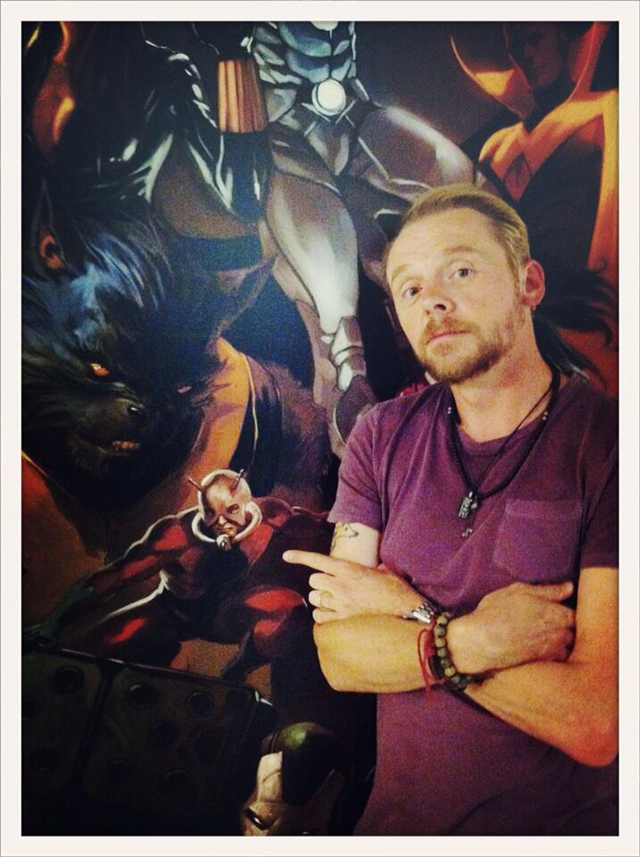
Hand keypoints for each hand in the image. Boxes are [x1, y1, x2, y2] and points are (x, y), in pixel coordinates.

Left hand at [282, 551, 422, 623]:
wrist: (407, 612)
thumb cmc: (398, 591)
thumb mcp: (385, 571)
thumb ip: (371, 567)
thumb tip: (373, 567)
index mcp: (349, 569)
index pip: (317, 560)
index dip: (300, 557)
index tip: (286, 555)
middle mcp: (341, 585)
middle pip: (313, 581)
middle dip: (320, 583)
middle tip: (333, 587)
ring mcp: (340, 604)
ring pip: (315, 599)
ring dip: (321, 600)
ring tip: (335, 602)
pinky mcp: (343, 621)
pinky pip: (320, 618)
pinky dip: (323, 616)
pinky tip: (333, 615)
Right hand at [447, 580, 574, 674]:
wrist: (479, 641)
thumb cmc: (495, 612)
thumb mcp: (519, 591)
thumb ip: (548, 590)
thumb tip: (569, 588)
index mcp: (555, 612)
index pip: (575, 614)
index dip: (565, 612)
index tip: (556, 610)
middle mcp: (559, 632)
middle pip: (574, 631)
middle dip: (565, 627)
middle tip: (549, 623)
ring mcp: (552, 650)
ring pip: (567, 646)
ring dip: (561, 641)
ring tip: (544, 636)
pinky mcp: (543, 663)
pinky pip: (558, 658)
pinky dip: (553, 654)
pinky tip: (539, 648)